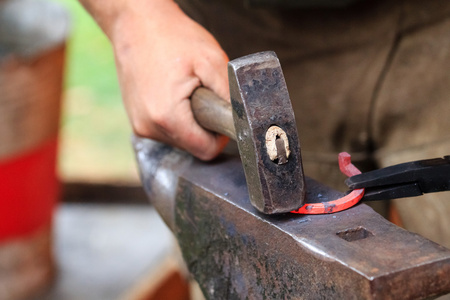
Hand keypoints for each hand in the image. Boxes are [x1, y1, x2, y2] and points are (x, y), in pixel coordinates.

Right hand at [81, 0, 229, 159]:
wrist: (136, 23)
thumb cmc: (171, 37)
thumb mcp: (212, 61)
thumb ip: (229, 96)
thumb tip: (241, 122)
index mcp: (167, 117)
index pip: (205, 150)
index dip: (220, 136)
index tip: (220, 114)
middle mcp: (149, 127)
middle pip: (192, 146)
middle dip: (203, 126)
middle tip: (202, 95)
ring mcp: (140, 125)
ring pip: (179, 140)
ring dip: (189, 122)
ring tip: (185, 91)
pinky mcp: (136, 120)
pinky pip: (165, 131)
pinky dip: (175, 118)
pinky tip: (173, 94)